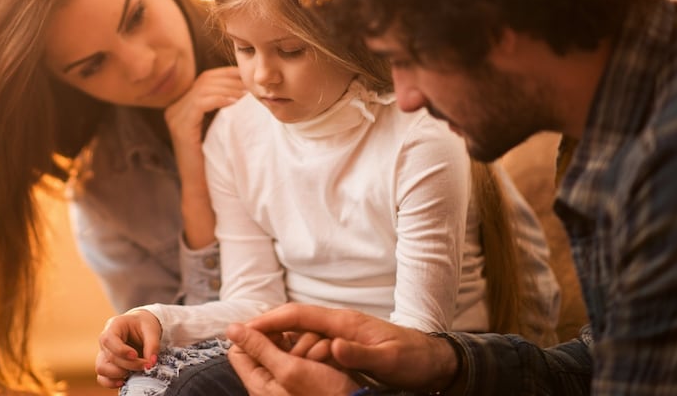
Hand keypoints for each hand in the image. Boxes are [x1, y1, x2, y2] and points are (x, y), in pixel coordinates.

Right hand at [95, 310, 161, 388]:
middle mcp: (105, 340)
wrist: (141, 326)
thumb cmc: (144, 325)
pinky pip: (102, 377)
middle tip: (146, 365)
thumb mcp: (151, 329)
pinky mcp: (107, 364)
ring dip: (118, 374)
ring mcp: (104, 353)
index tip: (135, 355)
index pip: (109, 339)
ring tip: (134, 372)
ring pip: (102, 368)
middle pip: (110, 356)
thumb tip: (151, 362)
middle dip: (129, 364)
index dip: (121, 350)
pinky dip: (111, 382)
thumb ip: (153, 345)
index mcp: (114, 325)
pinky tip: (124, 381)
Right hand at [164, 66, 244, 152]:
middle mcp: (174, 108)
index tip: (248, 76)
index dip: (227, 74)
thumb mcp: (217, 127)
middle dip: (231, 80)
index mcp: (181, 105)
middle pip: (204, 80)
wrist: (201, 186)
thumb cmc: (214, 158)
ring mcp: (175, 117)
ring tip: (247, 94)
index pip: (205, 78)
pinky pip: (200, 103)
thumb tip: (245, 87)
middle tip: (251, 86)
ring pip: (203, 89)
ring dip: (229, 89)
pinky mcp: (180, 127)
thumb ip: (221, 107)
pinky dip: (219, 99)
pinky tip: (235, 102)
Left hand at [226, 323, 358, 395]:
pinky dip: (322, 351)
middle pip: (270, 342)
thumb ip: (259, 348)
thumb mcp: (289, 370)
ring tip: (322, 361)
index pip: (240, 349)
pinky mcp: (312, 374)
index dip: (254, 335)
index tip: (276, 330)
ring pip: (293, 343)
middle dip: (290, 340)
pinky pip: (311, 351)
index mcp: (259, 382)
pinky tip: (331, 361)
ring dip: (311, 345)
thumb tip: (231, 329)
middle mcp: (273, 379)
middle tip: (305, 353)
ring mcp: (294, 376)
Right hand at [236, 303, 457, 392]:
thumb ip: (360, 353)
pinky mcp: (346, 345)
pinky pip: (312, 343)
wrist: (436, 362)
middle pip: (294, 321)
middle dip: (266, 328)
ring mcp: (343, 333)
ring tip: (255, 351)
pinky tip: (285, 359)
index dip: (270, 319)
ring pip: (301, 333)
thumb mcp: (389, 360)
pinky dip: (295, 348)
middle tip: (240, 340)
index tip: (245, 326)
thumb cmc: (414, 360)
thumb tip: (332, 345)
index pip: (299, 314)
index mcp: (345, 322)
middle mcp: (340, 323)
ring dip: (279, 340)